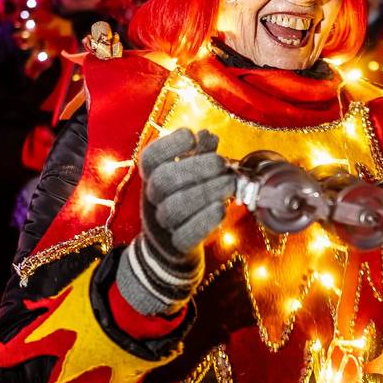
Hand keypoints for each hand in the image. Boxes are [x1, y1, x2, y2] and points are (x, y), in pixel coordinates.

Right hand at [117, 127, 235, 314]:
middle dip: (197, 167)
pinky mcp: (176, 246)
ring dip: (207, 192)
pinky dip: (205, 221)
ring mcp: (161, 224)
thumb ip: (198, 153)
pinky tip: (222, 209)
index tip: (192, 137)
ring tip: (231, 184)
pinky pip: (186, 235)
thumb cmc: (184, 197)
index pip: (150, 157)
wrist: (172, 245)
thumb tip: (208, 136)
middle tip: (223, 163)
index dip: (170, 144)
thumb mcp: (187, 173)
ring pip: (176, 207)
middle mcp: (151, 198)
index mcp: (151, 176)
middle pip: (164, 180)